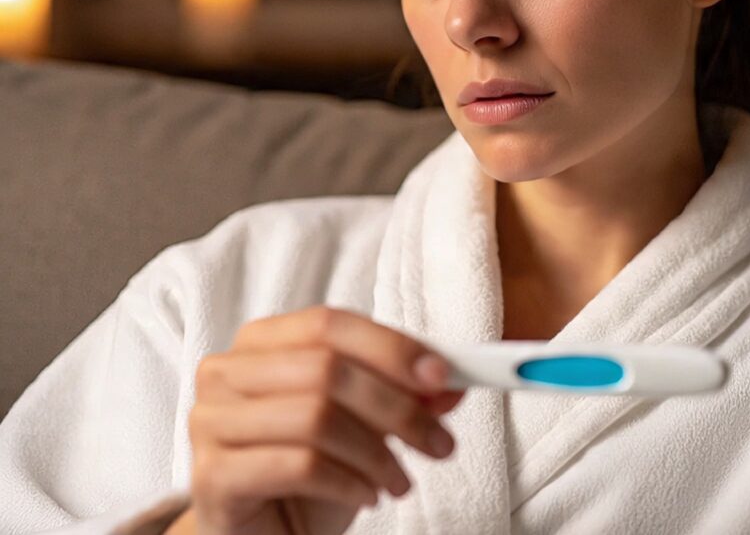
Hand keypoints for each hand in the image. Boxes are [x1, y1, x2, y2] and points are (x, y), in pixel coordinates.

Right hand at [184, 305, 466, 533]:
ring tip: (400, 480)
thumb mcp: (363, 423)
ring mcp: (210, 422)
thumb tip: (450, 383)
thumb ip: (402, 393)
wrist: (262, 533)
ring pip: (316, 417)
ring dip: (376, 453)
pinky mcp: (213, 476)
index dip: (390, 347)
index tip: (441, 375)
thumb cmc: (308, 469)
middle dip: (397, 406)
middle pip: (326, 369)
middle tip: (438, 442)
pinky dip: (348, 482)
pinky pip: (298, 466)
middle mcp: (227, 371)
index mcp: (262, 340)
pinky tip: (367, 495)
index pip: (330, 323)